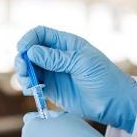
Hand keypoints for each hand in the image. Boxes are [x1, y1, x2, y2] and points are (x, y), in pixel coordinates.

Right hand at [15, 26, 136, 132]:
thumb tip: (31, 52)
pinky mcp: (51, 89)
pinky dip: (28, 86)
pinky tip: (30, 90)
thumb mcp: (81, 63)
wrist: (113, 102)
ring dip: (23, 73)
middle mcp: (56, 56)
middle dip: (23, 58)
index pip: (41, 34)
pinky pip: (34, 84)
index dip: (29, 39)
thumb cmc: (103, 77)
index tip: (22, 50)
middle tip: (22, 69)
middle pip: (31, 51)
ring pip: (29, 68)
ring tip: (27, 83)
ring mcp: (53, 73)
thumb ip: (55, 58)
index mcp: (66, 43)